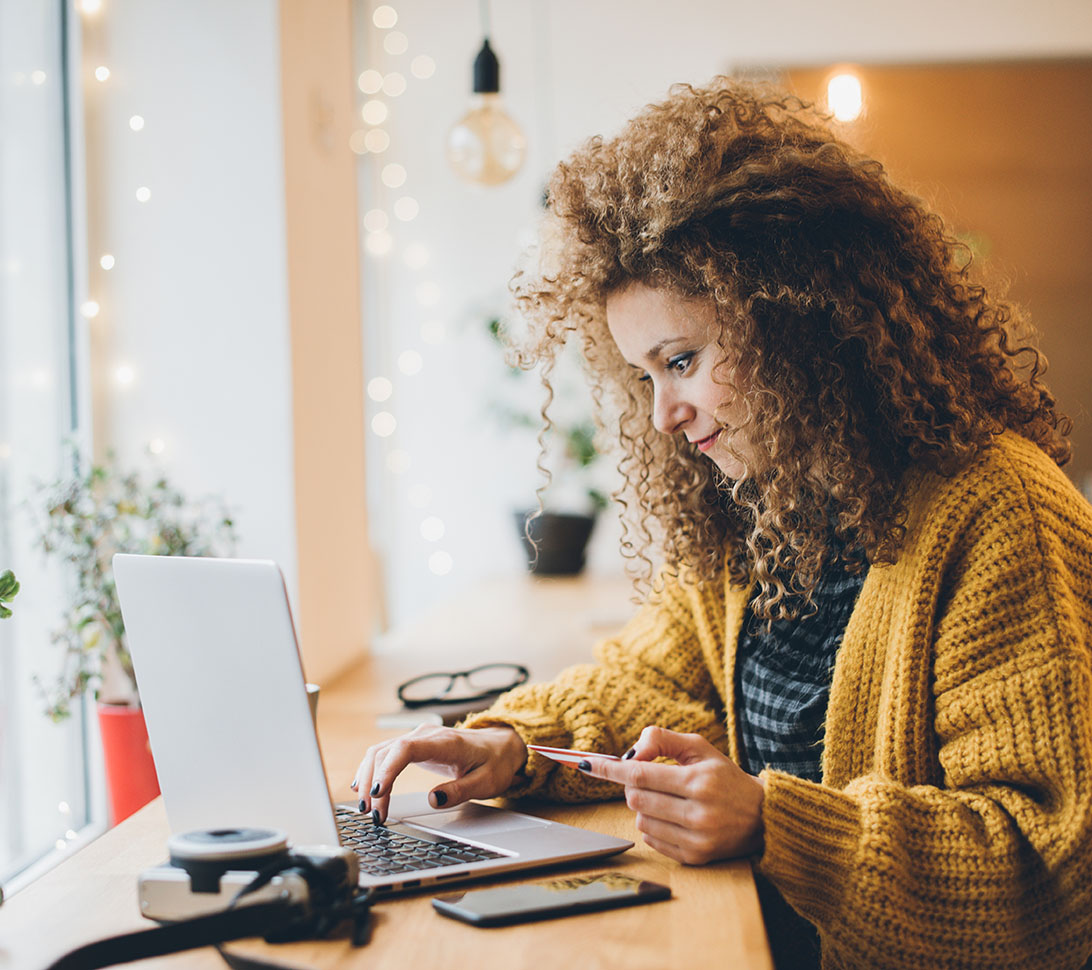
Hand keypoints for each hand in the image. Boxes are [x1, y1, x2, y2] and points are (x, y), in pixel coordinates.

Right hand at [351, 725, 526, 822]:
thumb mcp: (486, 782)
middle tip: (372, 813)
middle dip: (372, 782)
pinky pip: (386, 754)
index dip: (387, 770)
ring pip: (381, 752)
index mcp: (445, 742)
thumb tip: (432, 800)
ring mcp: (419, 738)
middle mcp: (427, 735)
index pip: (406, 749)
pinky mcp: (414, 746)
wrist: (501, 745)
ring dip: (368, 778)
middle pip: (386, 751)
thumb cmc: (495, 763)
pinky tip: (364, 788)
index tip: (377, 793)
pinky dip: (372, 771)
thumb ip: (460, 791)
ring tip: (367, 809)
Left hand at [577, 725, 764, 864]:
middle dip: (633, 786)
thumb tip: (630, 753)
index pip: (641, 774)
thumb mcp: (699, 747)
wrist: (760, 817)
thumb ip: (662, 739)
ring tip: (666, 800)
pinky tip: (672, 818)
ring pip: (640, 820)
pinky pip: (651, 840)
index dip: (610, 769)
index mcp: (698, 781)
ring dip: (643, 807)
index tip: (587, 765)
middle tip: (648, 779)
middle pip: (636, 799)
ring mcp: (696, 839)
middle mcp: (697, 813)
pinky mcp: (694, 858)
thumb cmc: (725, 777)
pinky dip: (652, 825)